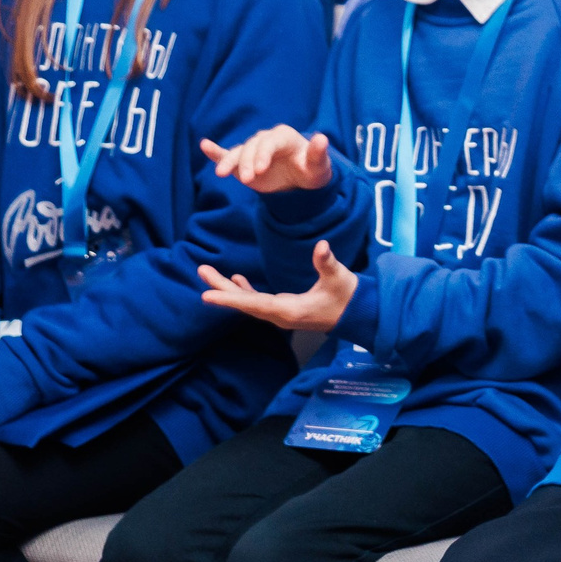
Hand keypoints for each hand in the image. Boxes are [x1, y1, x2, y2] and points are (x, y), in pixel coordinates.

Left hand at [197, 240, 359, 331]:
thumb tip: (322, 246)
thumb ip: (328, 263)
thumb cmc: (349, 297)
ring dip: (228, 289)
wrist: (359, 315)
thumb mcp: (339, 278)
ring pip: (248, 303)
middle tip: (201, 270)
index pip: (254, 304)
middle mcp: (280, 316)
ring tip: (209, 273)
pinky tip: (237, 280)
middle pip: (244, 303)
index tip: (206, 296)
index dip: (229, 299)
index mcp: (290, 310)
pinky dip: (244, 292)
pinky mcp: (284, 310)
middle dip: (221, 288)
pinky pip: (257, 302)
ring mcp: (281, 314)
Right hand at [201, 128, 332, 193]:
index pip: (270, 143)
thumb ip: (318, 153)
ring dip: (230, 162)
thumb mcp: (319, 165)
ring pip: (238, 152)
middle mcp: (266, 139)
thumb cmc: (313, 170)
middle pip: (252, 147)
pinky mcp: (243, 161)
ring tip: (221, 174)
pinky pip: (227, 154)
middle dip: (248, 162)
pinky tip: (204, 146)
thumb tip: (322, 138)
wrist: (303, 178)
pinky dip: (216, 152)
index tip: (259, 170)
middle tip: (249, 180)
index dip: (263, 154)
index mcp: (284, 136)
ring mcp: (253, 150)